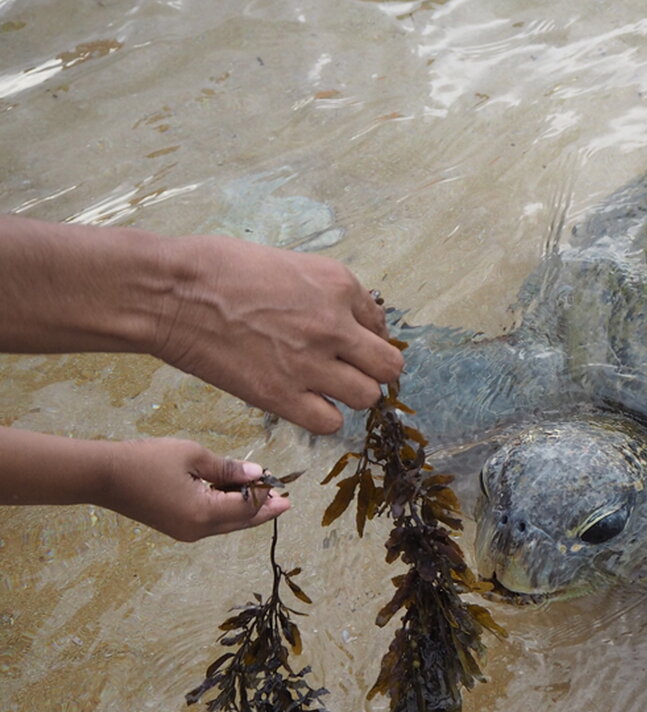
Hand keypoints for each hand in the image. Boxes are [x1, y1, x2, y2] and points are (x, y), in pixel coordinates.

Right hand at [98, 438, 289, 541]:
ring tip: (264, 496)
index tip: (281, 485)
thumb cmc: (146, 460)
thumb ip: (228, 468)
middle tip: (284, 501)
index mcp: (203, 513)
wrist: (103, 476)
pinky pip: (211, 523)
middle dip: (263, 510)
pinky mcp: (176, 528)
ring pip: (227, 525)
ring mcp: (185, 532)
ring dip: (245, 511)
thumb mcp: (193, 456)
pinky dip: (227, 512)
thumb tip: (257, 474)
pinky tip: (234, 497)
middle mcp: (196, 529)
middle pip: (241, 522)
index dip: (266, 495)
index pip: (247, 507)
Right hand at [151, 235, 404, 433]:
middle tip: (347, 371)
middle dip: (372, 371)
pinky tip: (303, 403)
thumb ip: (326, 294)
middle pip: (388, 367)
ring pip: (366, 397)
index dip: (366, 338)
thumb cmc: (218, 269)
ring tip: (323, 387)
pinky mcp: (280, 396)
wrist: (170, 292)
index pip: (381, 325)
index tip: (346, 344)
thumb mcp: (289, 264)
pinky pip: (329, 423)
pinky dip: (321, 418)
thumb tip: (350, 320)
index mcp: (339, 285)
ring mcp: (310, 363)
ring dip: (349, 396)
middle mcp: (334, 325)